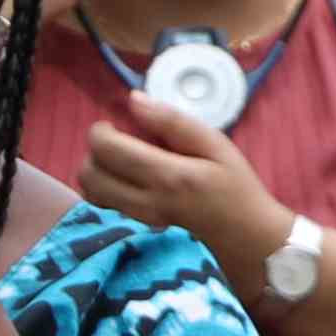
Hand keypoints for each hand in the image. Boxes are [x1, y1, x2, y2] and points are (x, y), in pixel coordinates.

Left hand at [68, 91, 292, 280]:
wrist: (246, 235)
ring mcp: (139, 219)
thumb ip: (172, 121)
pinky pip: (102, 206)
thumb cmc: (235, 185)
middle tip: (118, 143)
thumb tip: (133, 99)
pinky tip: (127, 181)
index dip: (100, 131)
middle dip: (94, 152)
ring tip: (121, 162)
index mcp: (167, 176)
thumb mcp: (214, 145)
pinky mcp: (137, 228)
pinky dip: (104, 189)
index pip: (106, 150)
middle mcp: (146, 201)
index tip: (116, 125)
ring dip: (96, 171)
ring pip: (90, 192)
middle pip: (88, 173)